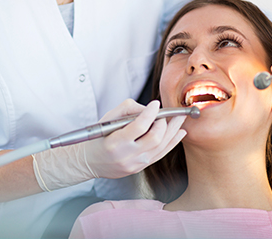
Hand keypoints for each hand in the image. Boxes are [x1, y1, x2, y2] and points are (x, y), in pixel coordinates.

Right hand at [32, 99, 186, 190]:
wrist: (91, 161)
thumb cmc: (99, 137)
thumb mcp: (109, 118)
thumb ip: (129, 110)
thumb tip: (150, 109)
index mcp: (116, 142)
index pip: (139, 126)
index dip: (150, 113)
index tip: (156, 103)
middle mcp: (127, 155)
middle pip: (155, 138)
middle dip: (166, 123)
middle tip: (169, 113)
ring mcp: (136, 164)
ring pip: (161, 146)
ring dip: (173, 131)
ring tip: (180, 119)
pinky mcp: (141, 167)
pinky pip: (161, 154)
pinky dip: (172, 142)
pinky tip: (180, 133)